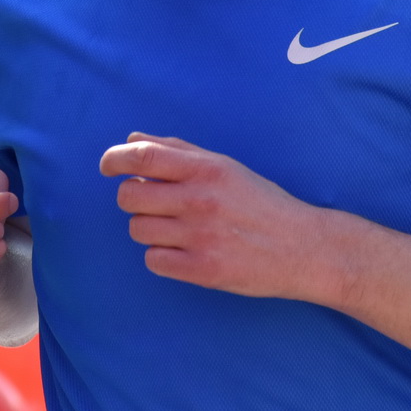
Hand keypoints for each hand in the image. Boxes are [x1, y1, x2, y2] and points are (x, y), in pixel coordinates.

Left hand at [101, 132, 322, 296]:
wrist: (303, 248)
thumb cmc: (261, 203)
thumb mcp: (225, 167)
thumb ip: (178, 151)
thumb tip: (132, 139)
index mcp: (207, 169)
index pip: (143, 156)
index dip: (115, 159)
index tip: (108, 166)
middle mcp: (200, 200)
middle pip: (130, 196)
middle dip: (134, 199)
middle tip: (155, 204)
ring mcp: (200, 237)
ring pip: (138, 229)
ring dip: (149, 229)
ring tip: (176, 229)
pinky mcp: (202, 270)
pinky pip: (153, 260)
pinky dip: (162, 257)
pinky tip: (184, 251)